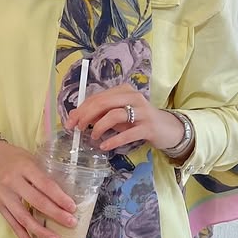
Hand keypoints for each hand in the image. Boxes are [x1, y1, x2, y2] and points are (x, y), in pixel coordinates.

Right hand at [0, 135, 77, 237]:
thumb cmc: (14, 157)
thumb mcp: (30, 158)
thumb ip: (44, 173)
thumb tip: (66, 192)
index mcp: (24, 167)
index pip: (44, 184)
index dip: (59, 197)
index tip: (72, 207)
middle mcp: (12, 182)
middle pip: (36, 202)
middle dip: (55, 214)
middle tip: (71, 223)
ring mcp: (4, 196)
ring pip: (23, 218)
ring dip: (41, 231)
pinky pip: (13, 225)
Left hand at [68, 83, 184, 154]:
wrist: (167, 128)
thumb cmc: (139, 120)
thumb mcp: (120, 114)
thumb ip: (102, 114)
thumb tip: (78, 117)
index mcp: (123, 90)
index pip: (97, 97)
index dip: (81, 109)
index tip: (70, 122)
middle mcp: (133, 97)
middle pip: (103, 103)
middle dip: (85, 116)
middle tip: (76, 129)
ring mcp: (142, 112)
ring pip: (114, 115)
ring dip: (99, 127)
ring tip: (93, 137)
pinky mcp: (148, 127)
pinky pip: (127, 133)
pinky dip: (113, 140)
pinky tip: (104, 146)